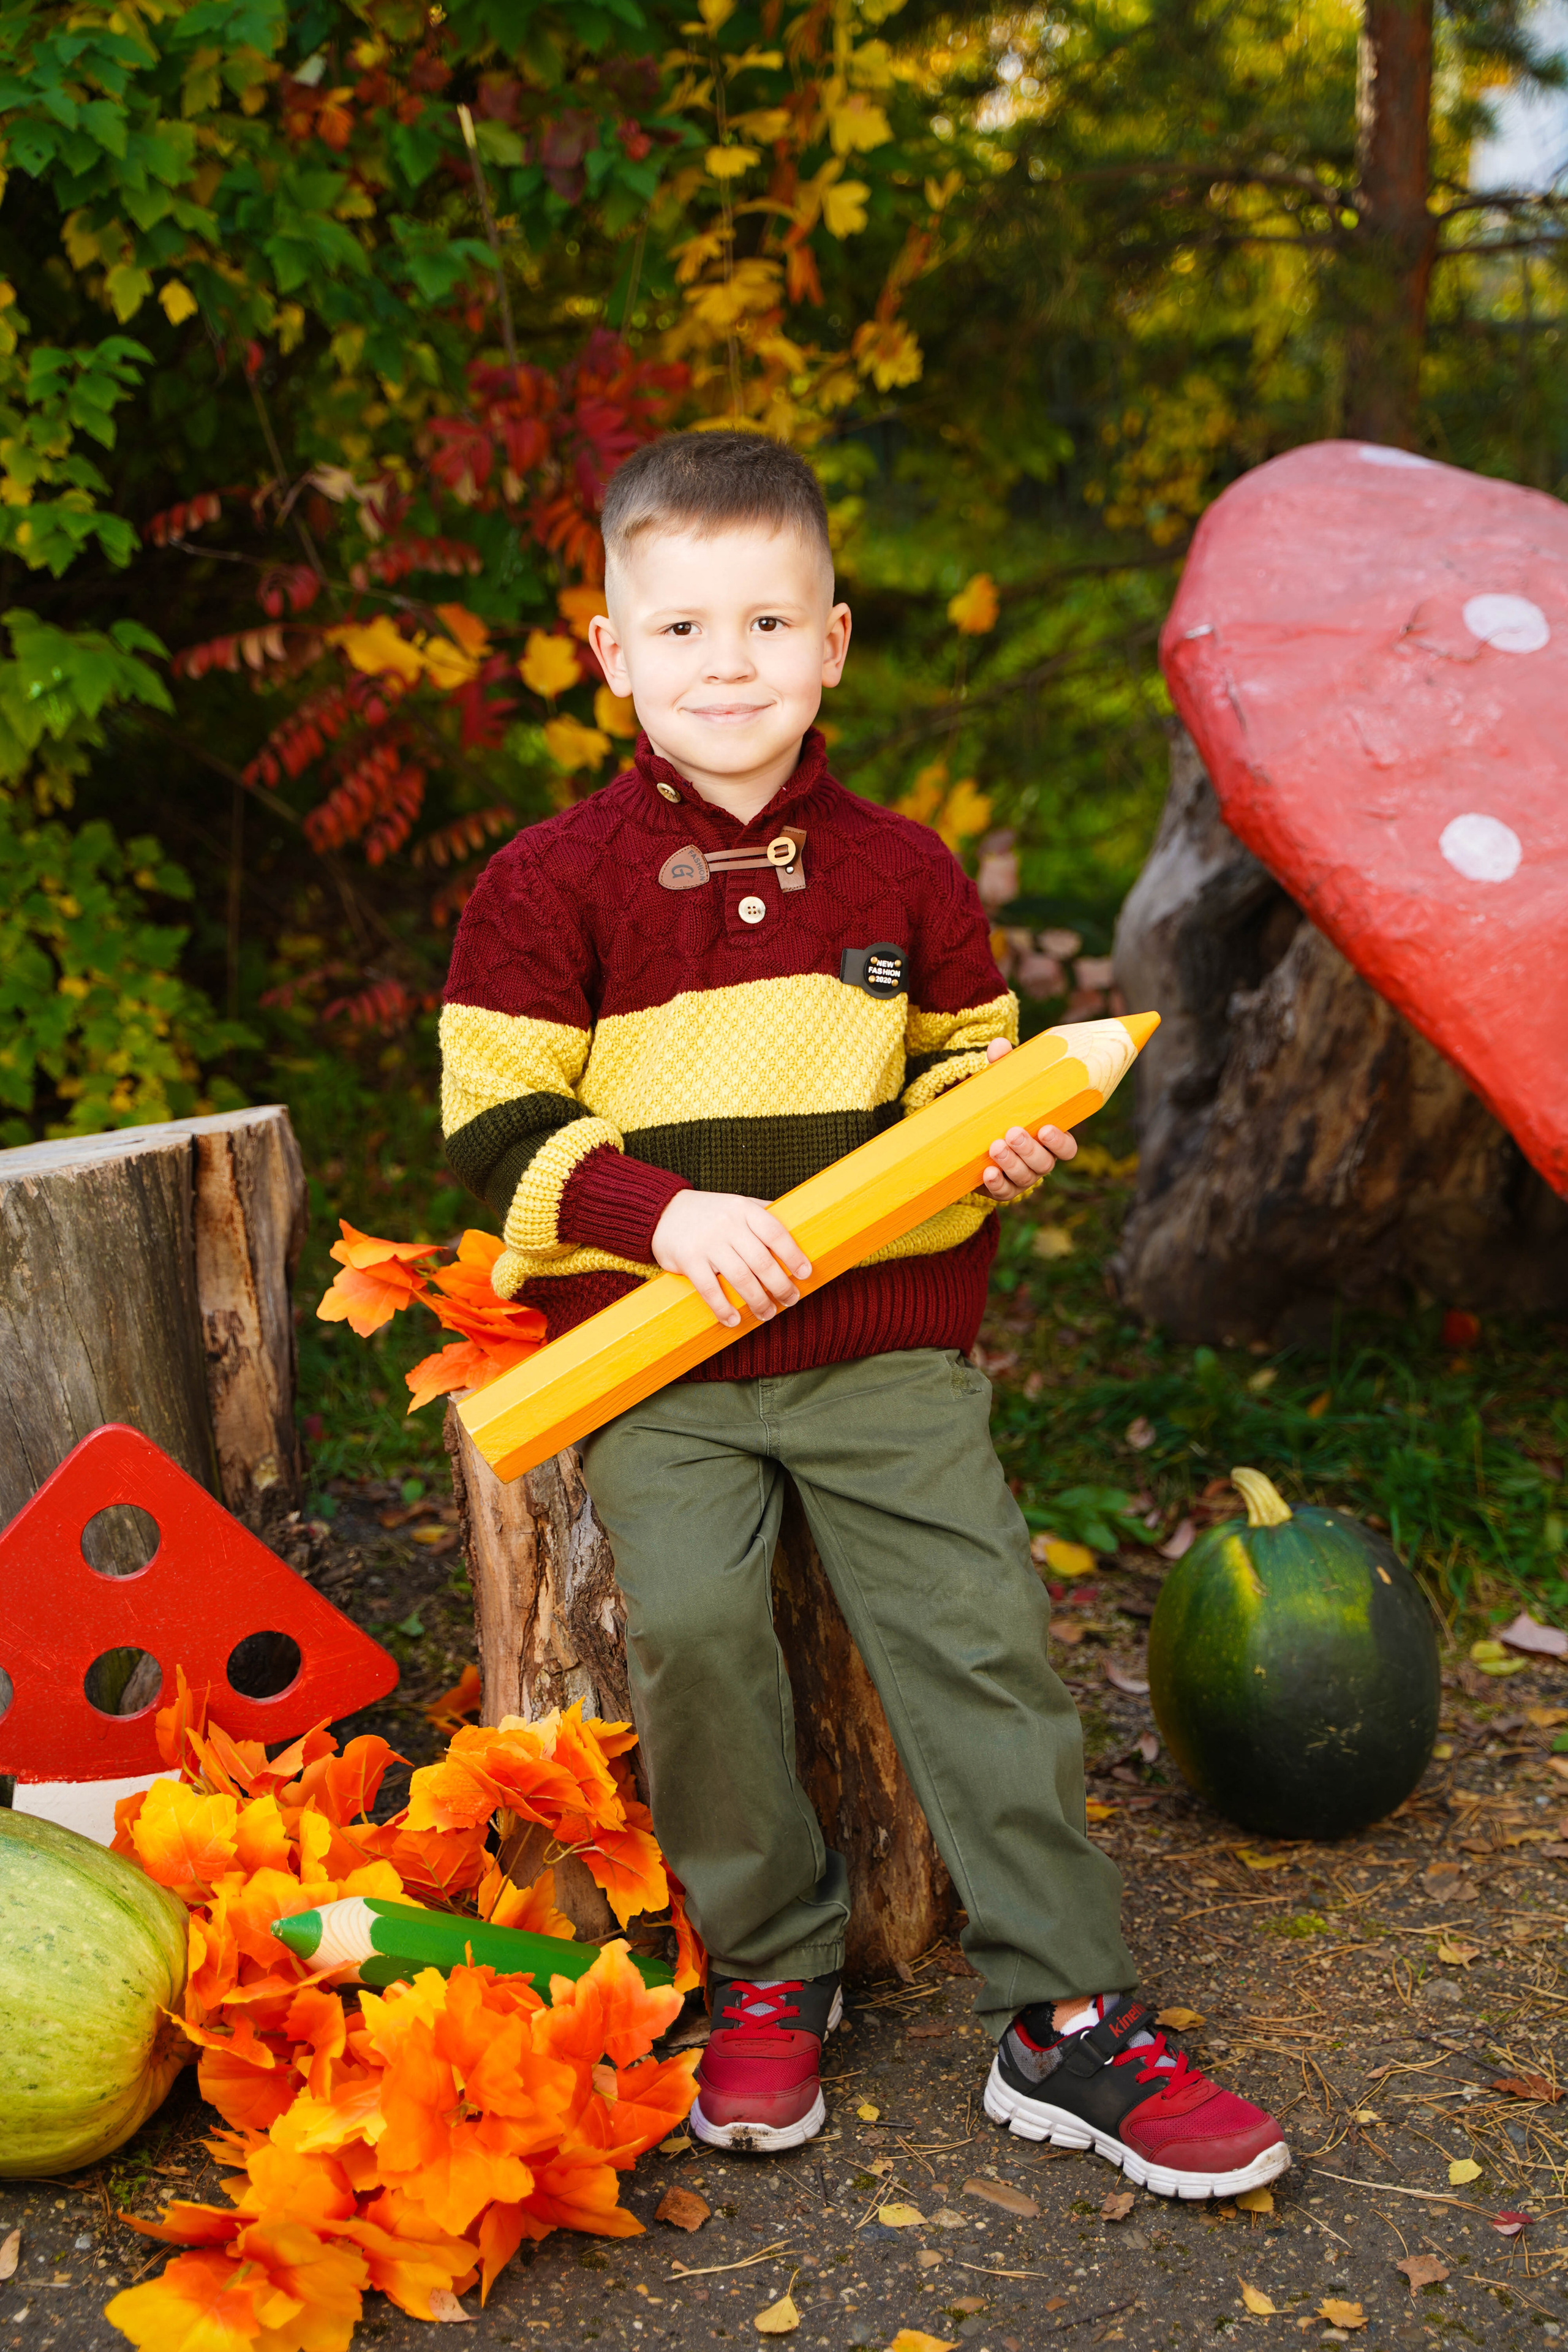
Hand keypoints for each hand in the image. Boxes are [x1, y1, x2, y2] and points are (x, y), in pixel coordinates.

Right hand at [651, 1190, 812, 1328]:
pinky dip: (723, 1308)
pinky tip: (733, 1320)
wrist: (663, 1211)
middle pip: (761, 1260)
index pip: (775, 1232)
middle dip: (780, 1285)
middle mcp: (727, 1224)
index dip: (793, 1254)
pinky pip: (709, 1289)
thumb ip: (763, 1213)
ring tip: (767, 1314)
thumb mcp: (737, 1205)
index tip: (805, 1273)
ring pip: (740, 1277)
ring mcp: (707, 1242)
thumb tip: (799, 1224)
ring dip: (757, 1300)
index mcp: (743, 1209)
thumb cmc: (710, 1213)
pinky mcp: (688, 1259)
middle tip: (790, 1300)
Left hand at [979, 1037, 1077, 1200]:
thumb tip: (999, 1045)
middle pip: (1045, 1164)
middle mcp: (1040, 1161)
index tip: (1045, 1129)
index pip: (1067, 1147)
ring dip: (1012, 1164)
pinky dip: (996, 1184)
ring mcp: (1021, 1178)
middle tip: (1012, 1132)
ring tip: (995, 1147)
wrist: (971, 1139)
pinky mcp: (1001, 1188)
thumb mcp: (1000, 1088)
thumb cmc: (998, 1110)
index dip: (1060, 1142)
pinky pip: (1004, 1193)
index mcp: (1048, 1138)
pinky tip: (987, 1173)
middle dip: (1030, 1150)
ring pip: (1026, 1179)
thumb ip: (1003, 1068)